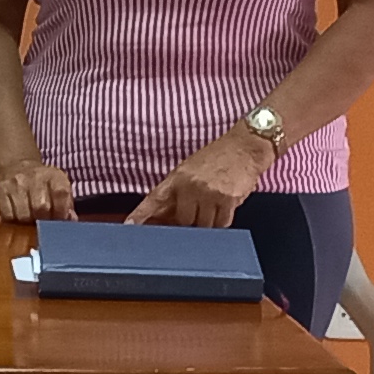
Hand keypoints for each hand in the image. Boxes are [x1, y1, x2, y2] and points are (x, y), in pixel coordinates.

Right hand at [0, 157, 75, 224]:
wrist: (16, 165)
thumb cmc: (42, 182)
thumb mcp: (58, 186)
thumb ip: (66, 204)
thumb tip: (71, 221)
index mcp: (54, 176)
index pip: (61, 194)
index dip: (61, 212)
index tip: (59, 220)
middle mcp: (35, 177)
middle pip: (41, 207)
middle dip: (44, 220)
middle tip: (44, 223)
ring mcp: (16, 184)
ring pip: (23, 215)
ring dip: (28, 223)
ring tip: (31, 220)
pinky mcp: (1, 192)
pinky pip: (8, 215)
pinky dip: (14, 221)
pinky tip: (18, 217)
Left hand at [132, 131, 272, 226]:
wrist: (245, 147)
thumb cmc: (218, 158)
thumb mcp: (190, 170)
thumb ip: (177, 193)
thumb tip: (163, 217)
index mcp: (177, 177)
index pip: (154, 199)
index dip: (140, 214)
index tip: (129, 226)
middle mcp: (190, 186)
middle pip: (182, 221)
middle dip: (189, 222)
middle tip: (198, 213)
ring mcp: (208, 194)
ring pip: (202, 226)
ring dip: (207, 223)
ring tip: (214, 206)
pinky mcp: (227, 200)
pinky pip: (221, 225)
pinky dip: (222, 222)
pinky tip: (225, 208)